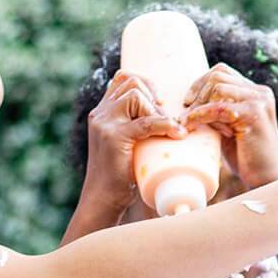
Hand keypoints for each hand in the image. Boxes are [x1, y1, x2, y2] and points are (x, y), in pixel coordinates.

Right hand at [84, 70, 185, 211]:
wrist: (102, 198)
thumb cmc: (119, 175)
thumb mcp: (124, 144)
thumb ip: (135, 127)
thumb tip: (168, 116)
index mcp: (101, 112)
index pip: (123, 79)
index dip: (146, 86)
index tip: (159, 106)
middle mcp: (100, 113)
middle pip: (132, 82)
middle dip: (154, 97)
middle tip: (165, 120)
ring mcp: (105, 123)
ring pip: (136, 94)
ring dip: (157, 110)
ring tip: (168, 128)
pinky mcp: (114, 137)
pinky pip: (146, 122)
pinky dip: (165, 125)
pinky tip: (177, 134)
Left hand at [182, 63, 277, 187]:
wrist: (266, 179)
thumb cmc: (246, 158)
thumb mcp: (229, 128)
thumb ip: (217, 112)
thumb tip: (188, 103)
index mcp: (255, 92)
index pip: (222, 72)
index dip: (200, 83)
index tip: (188, 102)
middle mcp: (260, 92)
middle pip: (218, 75)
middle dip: (197, 93)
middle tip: (185, 114)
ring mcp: (259, 101)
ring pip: (218, 87)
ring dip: (199, 105)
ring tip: (189, 123)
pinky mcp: (253, 115)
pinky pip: (219, 107)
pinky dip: (200, 115)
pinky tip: (190, 125)